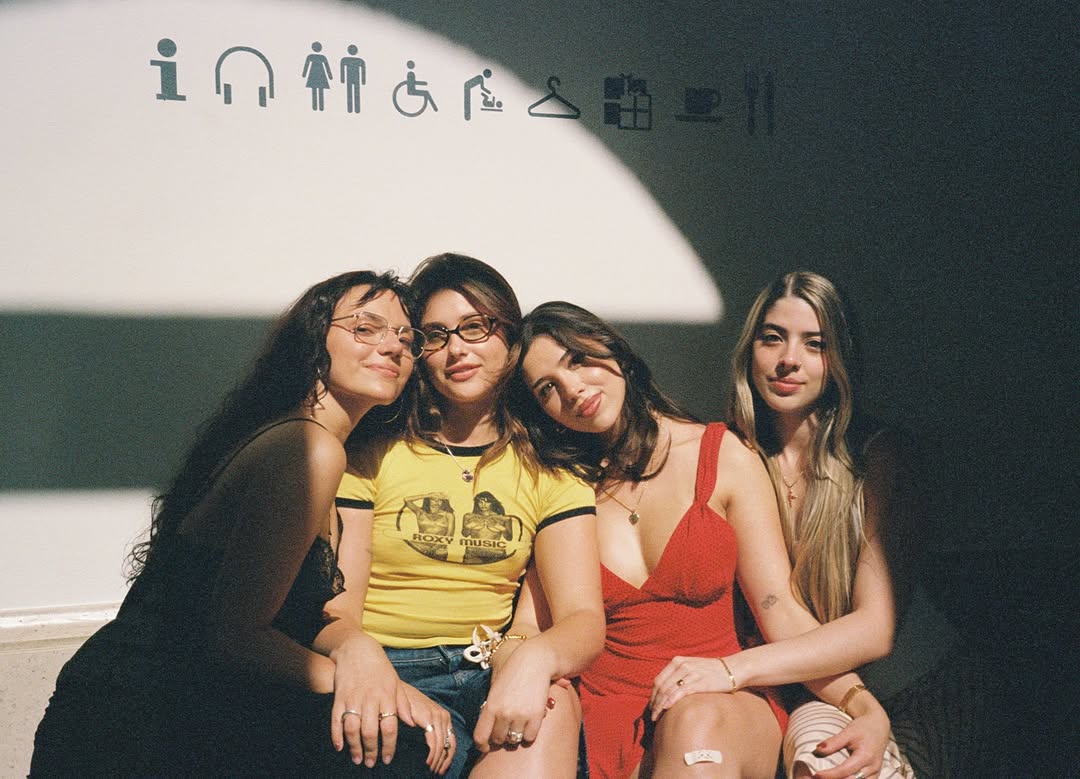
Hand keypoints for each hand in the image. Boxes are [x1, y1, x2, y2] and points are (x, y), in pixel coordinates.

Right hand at [329, 635, 404, 767]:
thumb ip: (403, 704)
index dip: (389, 746)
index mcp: (387, 696)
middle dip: (371, 751)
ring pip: (352, 729)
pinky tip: (339, 747)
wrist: (357, 649)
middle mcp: (370, 699)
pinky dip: (336, 736)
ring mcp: (353, 698)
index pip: (390, 727)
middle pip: (370, 732)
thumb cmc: (379, 668)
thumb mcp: (396, 683)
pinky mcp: (339, 697)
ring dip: (354, 747)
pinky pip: (335, 721)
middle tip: (370, 763)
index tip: (387, 759)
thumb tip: (412, 724)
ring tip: (357, 759)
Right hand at [399, 682, 455, 774]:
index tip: (442, 769)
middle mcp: (444, 716)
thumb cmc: (407, 706)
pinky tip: (428, 762)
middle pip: (450, 745)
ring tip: (431, 769)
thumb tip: (432, 751)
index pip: (452, 742)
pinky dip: (433, 754)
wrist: (397, 692)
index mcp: (444, 717)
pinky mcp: (429, 718)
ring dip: (438, 760)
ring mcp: (437, 716)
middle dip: (444, 762)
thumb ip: (429, 731)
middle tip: (437, 773)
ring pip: (442, 745)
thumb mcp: (422, 719)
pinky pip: (434, 741)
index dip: (448, 758)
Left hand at [473, 641, 553, 750]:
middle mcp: (503, 713)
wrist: (534, 660)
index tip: (486, 747)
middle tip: (506, 728)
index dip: (482, 745)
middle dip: (501, 736)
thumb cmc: (513, 671)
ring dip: (515, 735)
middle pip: (498, 740)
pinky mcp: (536, 716)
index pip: (480, 737)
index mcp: (490, 705)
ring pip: (514, 740)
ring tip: (518, 724)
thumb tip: (488, 728)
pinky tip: (529, 723)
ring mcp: (520, 716)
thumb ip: (490, 707)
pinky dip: (529, 734)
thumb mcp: (495, 687)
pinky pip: (530, 737)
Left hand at [649, 655, 735, 719]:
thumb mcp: (692, 667)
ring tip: (657, 716)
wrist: (732, 669)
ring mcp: (690, 673)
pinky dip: (670, 701)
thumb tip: (667, 691)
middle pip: (661, 686)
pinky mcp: (698, 682)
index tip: (652, 706)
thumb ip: (679, 674)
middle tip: (652, 715)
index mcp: (677, 661)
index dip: (653, 694)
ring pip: (668, 690)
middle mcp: (681, 665)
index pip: (659, 679)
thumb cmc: (712, 671)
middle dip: (654, 702)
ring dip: (660, 705)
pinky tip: (666, 709)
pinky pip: (680, 692)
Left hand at [809, 704, 890, 778]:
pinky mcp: (874, 777)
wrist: (879, 727)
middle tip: (817, 778)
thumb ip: (833, 742)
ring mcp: (874, 774)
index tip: (816, 775)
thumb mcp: (848, 732)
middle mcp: (872, 768)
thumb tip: (817, 750)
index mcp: (865, 756)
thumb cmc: (863, 728)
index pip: (845, 770)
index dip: (830, 775)